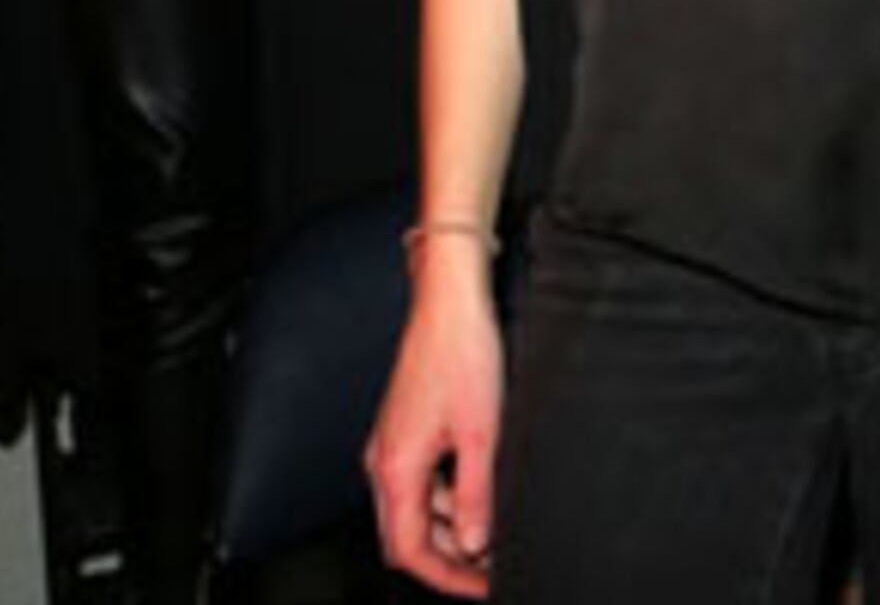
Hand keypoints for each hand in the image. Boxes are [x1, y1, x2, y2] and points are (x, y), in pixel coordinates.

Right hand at [365, 265, 505, 597]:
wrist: (449, 303)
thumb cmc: (463, 354)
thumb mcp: (482, 431)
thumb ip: (476, 492)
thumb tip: (475, 542)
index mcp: (396, 468)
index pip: (408, 550)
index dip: (446, 578)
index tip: (482, 588)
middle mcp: (384, 462)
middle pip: (406, 537)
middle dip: (449, 560)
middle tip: (492, 569)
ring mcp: (392, 446)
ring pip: (415, 511)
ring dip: (450, 529)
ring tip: (495, 534)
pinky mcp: (405, 431)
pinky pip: (421, 483)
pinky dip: (447, 499)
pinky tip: (480, 494)